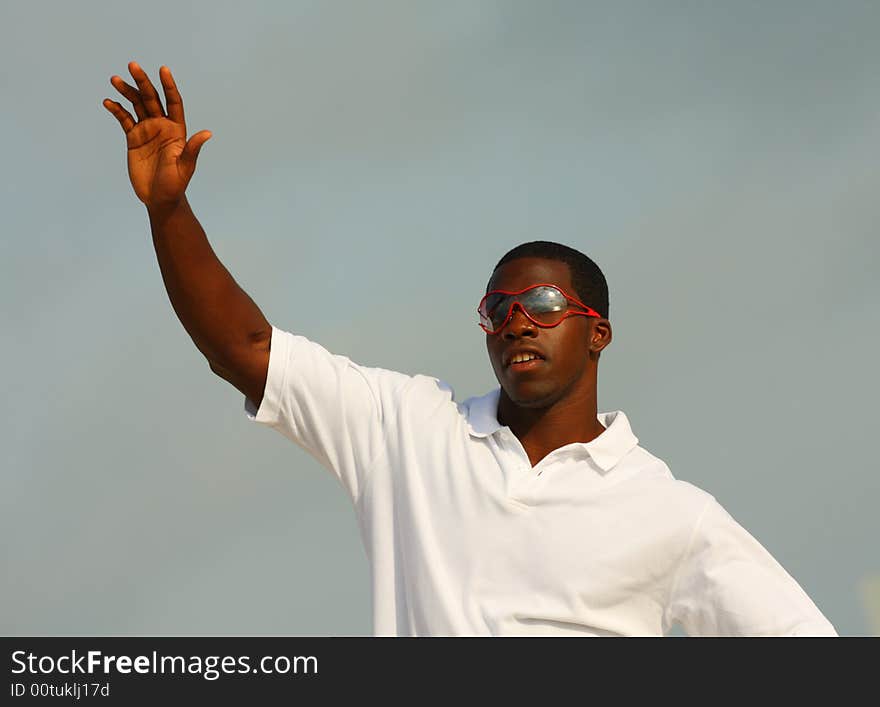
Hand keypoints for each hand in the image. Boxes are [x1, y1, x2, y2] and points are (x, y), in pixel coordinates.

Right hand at [103, 62, 210, 208]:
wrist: (159, 198)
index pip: (174, 102)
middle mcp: (162, 126)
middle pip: (152, 98)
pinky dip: (117, 110)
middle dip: (143, 82)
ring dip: (126, 91)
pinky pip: (124, 119)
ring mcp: (147, 131)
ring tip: (115, 79)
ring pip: (136, 105)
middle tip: (133, 65)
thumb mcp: (185, 166)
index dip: (169, 86)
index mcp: (177, 130)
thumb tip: (207, 133)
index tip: (163, 70)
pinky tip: (108, 102)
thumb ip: (192, 149)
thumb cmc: (176, 184)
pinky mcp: (133, 138)